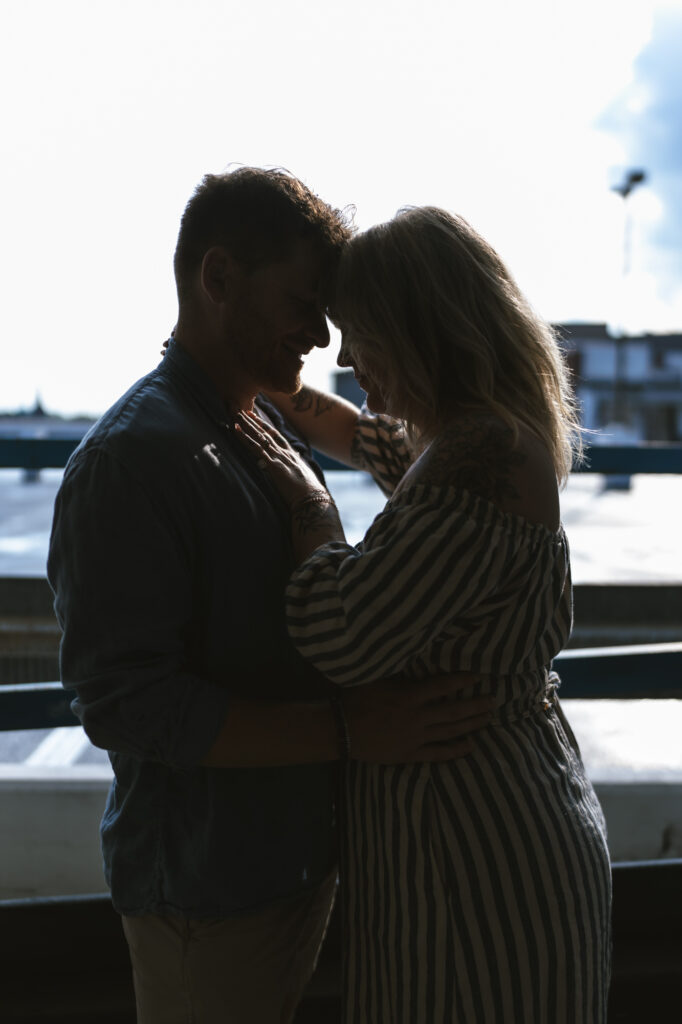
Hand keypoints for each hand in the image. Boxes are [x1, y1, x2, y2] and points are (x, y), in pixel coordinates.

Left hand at [234, 411, 328, 508]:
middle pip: (265, 432)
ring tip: (236, 415)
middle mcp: (283, 452)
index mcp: (291, 454)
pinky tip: (236, 430)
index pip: (276, 435)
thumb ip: (297, 464)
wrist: (311, 498)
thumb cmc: (308, 490)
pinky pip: (255, 448)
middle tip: (242, 410)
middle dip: (253, 421)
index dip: (265, 426)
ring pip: (259, 437)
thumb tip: (296, 457)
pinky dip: (245, 438)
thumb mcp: (303, 474)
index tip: (256, 417)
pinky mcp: (272, 465)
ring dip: (246, 425)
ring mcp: (278, 457)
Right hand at [342, 672, 493, 762]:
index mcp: (409, 697)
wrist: (341, 730)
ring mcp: (415, 738)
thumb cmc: (357, 699)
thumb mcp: (378, 679)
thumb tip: (418, 658)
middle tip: (493, 701)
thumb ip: (401, 674)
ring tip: (487, 718)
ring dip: (471, 725)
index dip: (461, 681)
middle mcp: (416, 718)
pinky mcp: (410, 754)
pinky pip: (437, 753)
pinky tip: (470, 746)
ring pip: (449, 731)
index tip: (478, 677)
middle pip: (453, 712)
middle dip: (475, 706)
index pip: (442, 686)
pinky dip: (454, 750)